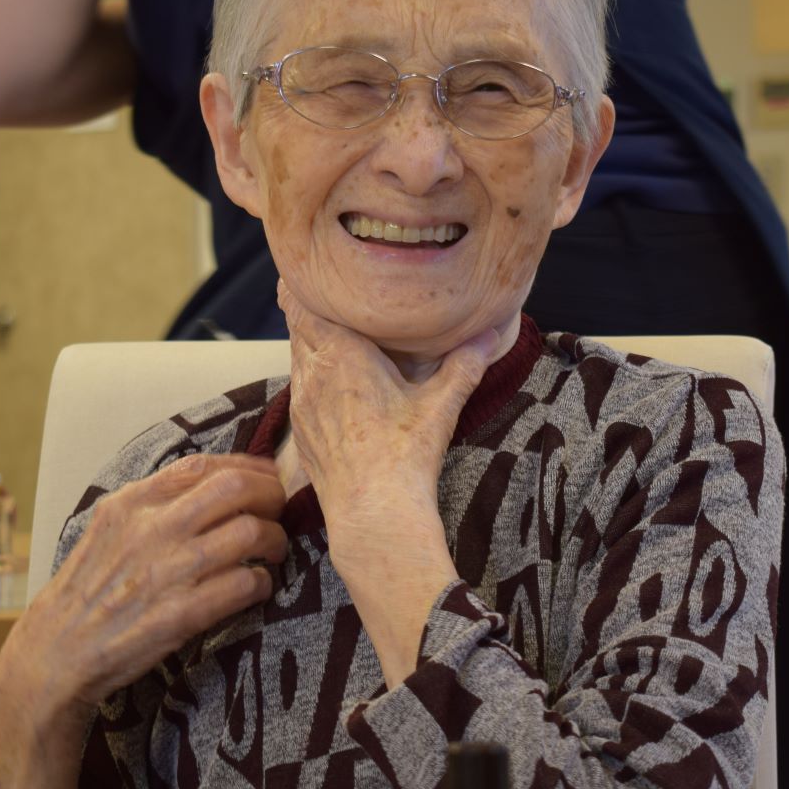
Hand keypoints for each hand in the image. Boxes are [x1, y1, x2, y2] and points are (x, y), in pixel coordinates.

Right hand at [0, 453, 287, 732]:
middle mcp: (151, 528)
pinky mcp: (182, 614)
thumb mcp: (109, 529)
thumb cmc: (88, 590)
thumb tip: (211, 481)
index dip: (247, 466)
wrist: (57, 651)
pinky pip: (246, 584)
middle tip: (280, 512)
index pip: (203, 466)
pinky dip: (263, 583)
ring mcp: (168, 571)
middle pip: (237, 489)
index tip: (267, 476)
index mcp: (131, 503)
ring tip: (273, 553)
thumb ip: (153, 502)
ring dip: (275, 541)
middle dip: (272, 496)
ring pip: (251, 533)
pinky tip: (257, 587)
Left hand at [277, 282, 496, 521]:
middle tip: (334, 299)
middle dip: (313, 312)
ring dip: (314, 347)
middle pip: (299, 326)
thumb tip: (490, 334)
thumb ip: (464, 364)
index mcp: (341, 355)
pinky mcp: (301, 432)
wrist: (373, 513)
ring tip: (337, 340)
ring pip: (298, 359)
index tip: (319, 274)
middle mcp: (313, 374)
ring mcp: (302, 405)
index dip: (307, 286)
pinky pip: (300, 392)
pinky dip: (313, 381)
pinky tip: (335, 388)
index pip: (304, 303)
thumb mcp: (441, 405)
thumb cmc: (404, 456)